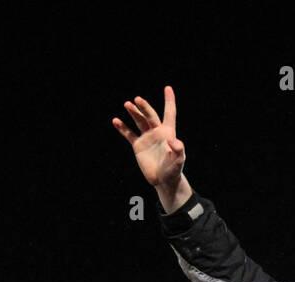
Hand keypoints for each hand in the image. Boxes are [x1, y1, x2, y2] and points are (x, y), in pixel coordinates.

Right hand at [113, 86, 190, 213]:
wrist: (164, 181)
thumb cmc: (174, 170)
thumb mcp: (179, 161)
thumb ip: (178, 150)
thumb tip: (174, 141)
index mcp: (169, 132)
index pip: (169, 113)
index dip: (169, 101)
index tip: (168, 88)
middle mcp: (157, 132)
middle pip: (150, 115)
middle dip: (144, 107)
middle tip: (137, 100)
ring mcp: (147, 138)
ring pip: (139, 121)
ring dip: (133, 113)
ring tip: (127, 104)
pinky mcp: (138, 146)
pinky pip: (129, 134)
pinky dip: (122, 128)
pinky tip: (116, 121)